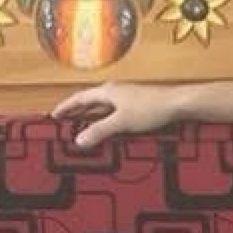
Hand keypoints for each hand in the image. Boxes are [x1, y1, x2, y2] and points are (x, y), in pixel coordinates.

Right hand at [50, 83, 179, 147]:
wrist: (178, 104)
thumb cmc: (152, 108)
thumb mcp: (121, 122)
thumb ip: (100, 131)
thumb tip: (79, 140)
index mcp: (106, 92)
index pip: (78, 98)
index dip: (65, 107)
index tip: (53, 116)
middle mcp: (115, 92)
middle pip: (89, 102)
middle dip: (77, 113)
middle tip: (65, 125)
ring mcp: (126, 98)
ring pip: (103, 108)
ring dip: (92, 118)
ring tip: (84, 131)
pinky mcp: (137, 106)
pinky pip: (115, 113)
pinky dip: (107, 121)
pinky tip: (110, 132)